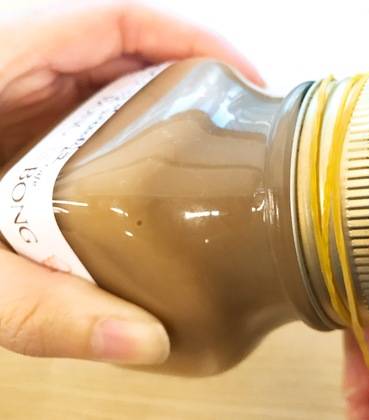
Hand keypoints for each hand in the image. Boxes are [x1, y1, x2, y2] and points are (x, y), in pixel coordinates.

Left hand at [0, 4, 261, 364]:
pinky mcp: (14, 130)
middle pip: (127, 52)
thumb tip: (145, 340)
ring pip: (111, 86)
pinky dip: (132, 139)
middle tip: (244, 126)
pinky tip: (154, 178)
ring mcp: (14, 99)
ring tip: (216, 150)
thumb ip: (40, 306)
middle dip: (195, 80)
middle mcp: (11, 69)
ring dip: (168, 110)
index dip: (190, 37)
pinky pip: (89, 118)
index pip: (116, 20)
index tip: (244, 74)